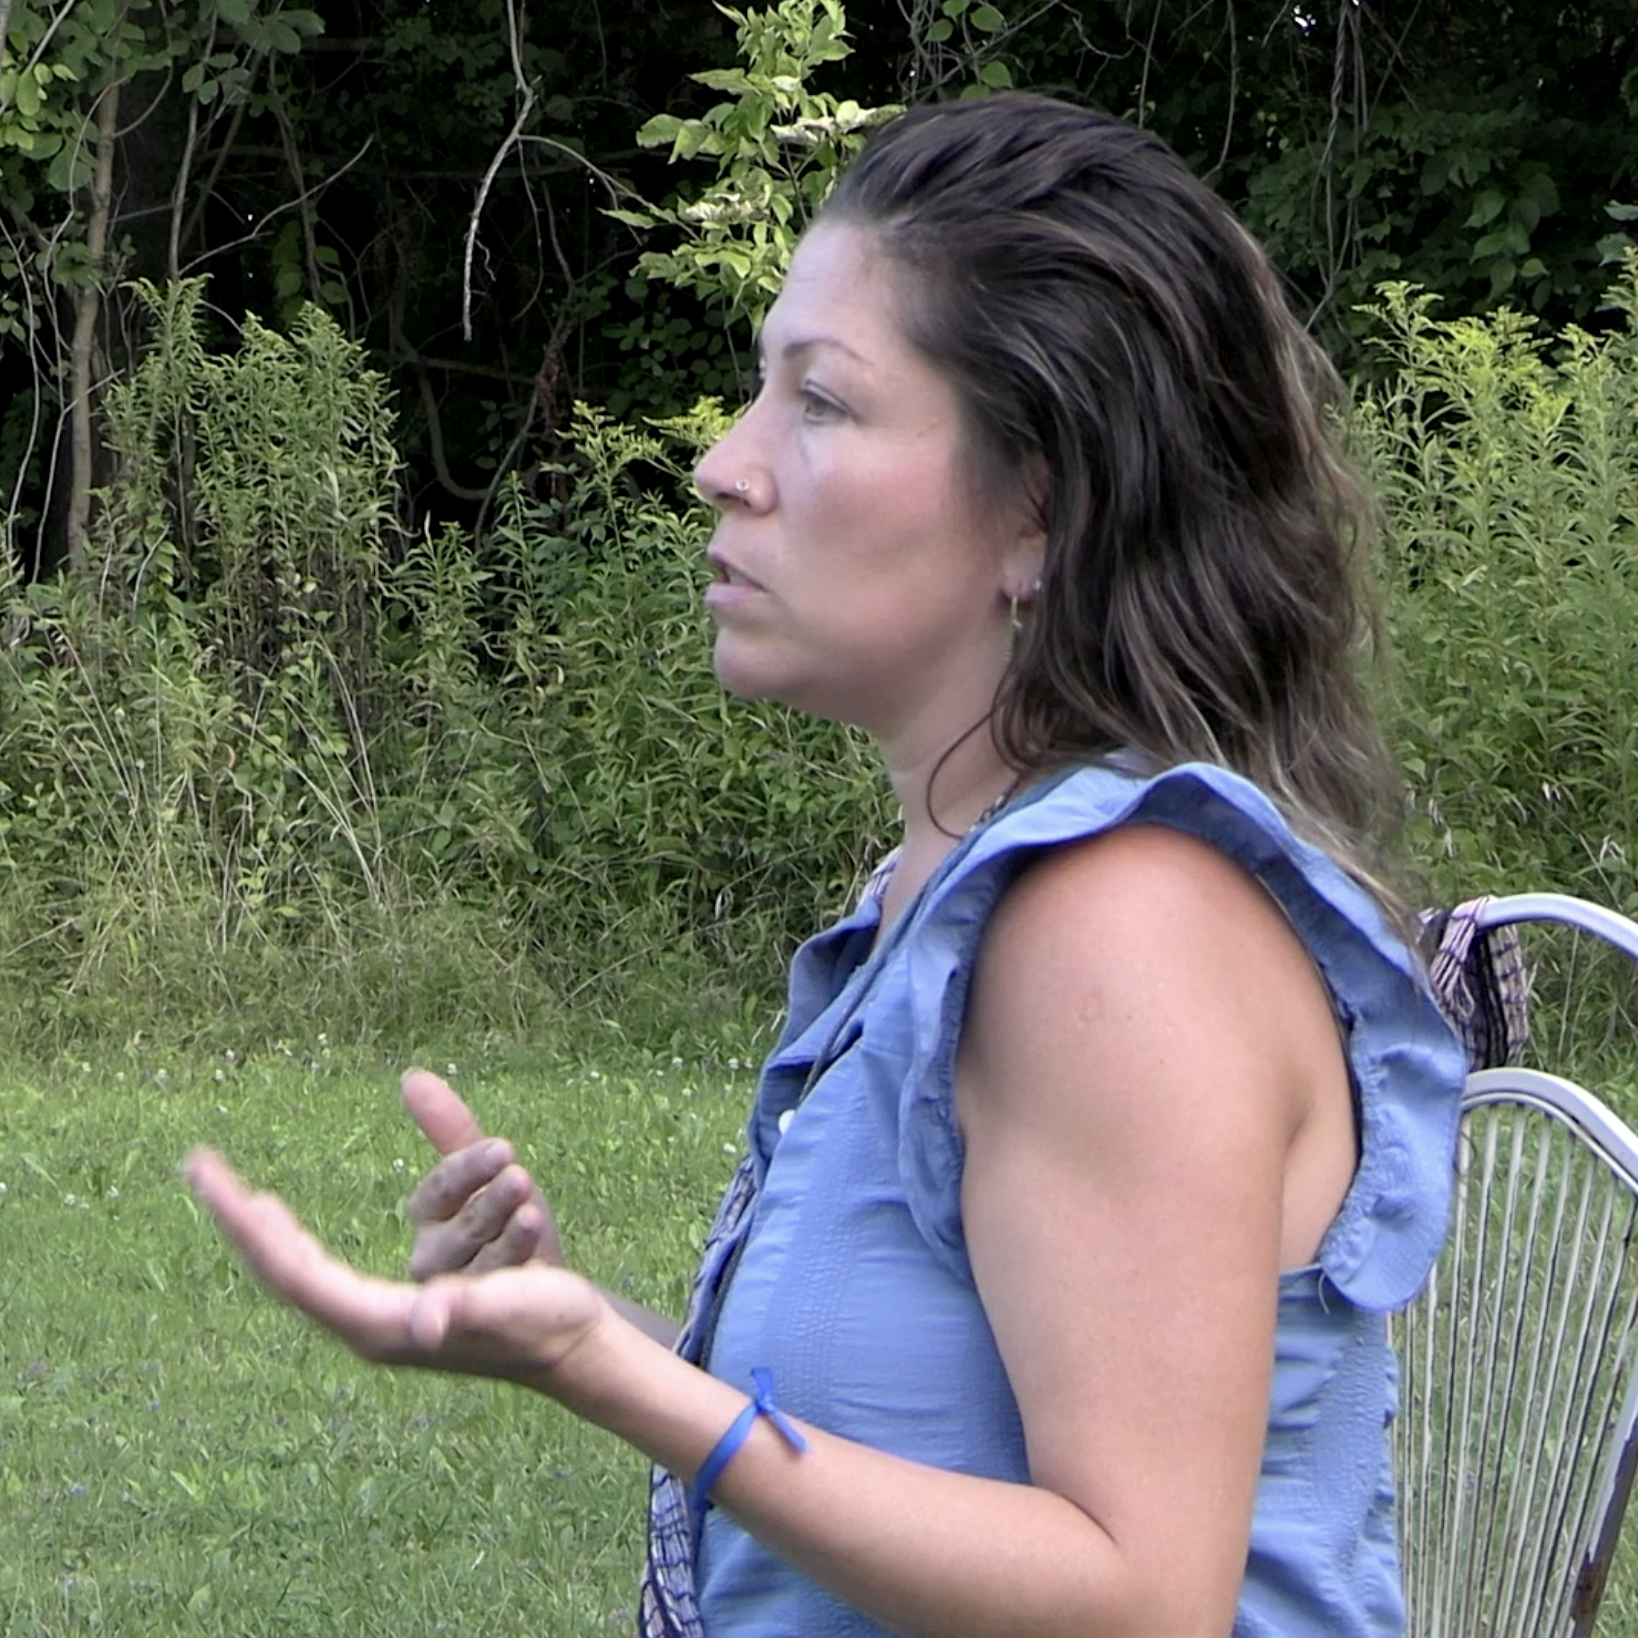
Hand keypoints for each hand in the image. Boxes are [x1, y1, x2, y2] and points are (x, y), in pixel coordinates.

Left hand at [185, 1148, 606, 1383]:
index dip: (258, 1233)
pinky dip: (306, 1237)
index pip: (298, 1275)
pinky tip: (279, 1224)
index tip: (225, 1187)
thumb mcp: (511, 1305)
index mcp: (380, 1326)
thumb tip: (426, 1317)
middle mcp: (369, 1322)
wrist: (573, 1344)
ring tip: (237, 1196)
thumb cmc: (542, 1325)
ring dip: (291, 1225)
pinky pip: (336, 1263)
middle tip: (199, 1170)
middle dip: (242, 1222)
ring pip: (310, 1264)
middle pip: (286, 1269)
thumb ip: (469, 1306)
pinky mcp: (396, 1301)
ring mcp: (380, 1312)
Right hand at [401, 1069, 563, 1278]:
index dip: (468, 1169)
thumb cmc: (509, 1230)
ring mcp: (456, 1293)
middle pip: (456, 1225)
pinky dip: (514, 1262)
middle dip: (489, 1198)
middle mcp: (431, 1257)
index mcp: (428, 1217)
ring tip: (532, 1208)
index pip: (439, 1190)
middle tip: (520, 1174)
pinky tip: (534, 1243)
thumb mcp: (490, 1176)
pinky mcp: (481, 1319)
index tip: (505, 1148)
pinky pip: (494, 1291)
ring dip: (506, 1230)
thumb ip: (452, 1130)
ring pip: (477, 1258)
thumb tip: (411, 1076)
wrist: (546, 1297)